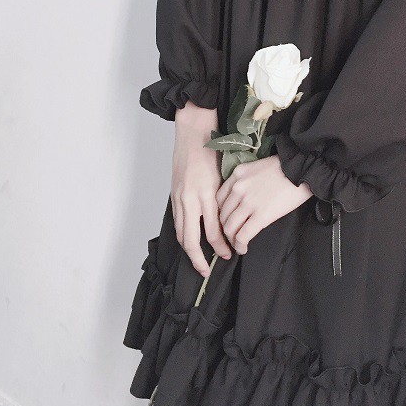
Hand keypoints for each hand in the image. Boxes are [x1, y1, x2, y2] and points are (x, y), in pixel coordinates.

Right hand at [172, 102, 231, 275]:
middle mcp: (191, 200)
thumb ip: (225, 201)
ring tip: (197, 261)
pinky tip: (189, 241)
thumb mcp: (224, 178)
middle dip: (199, 258)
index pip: (213, 231)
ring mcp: (179, 198)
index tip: (229, 254)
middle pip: (192, 239)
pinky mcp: (173, 196)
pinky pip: (177, 222)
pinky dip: (182, 235)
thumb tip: (231, 221)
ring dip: (188, 250)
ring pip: (181, 233)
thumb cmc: (213, 152)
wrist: (193, 134)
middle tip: (206, 271)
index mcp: (208, 195)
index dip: (221, 246)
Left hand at [216, 155, 312, 254]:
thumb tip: (245, 198)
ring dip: (231, 239)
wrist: (304, 168)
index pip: (219, 199)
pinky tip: (243, 249)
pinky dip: (240, 245)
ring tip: (237, 244)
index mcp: (237, 174)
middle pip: (222, 215)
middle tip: (231, 236)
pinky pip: (243, 235)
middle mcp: (238, 188)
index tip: (227, 221)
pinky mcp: (261, 215)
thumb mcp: (259, 167)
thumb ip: (247, 180)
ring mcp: (248, 202)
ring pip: (229, 227)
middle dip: (225, 229)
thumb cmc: (287, 167)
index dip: (221, 214)